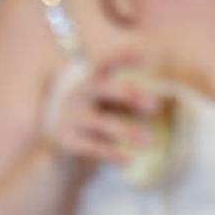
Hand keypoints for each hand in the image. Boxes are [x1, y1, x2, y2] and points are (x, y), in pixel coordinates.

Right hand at [43, 55, 162, 167]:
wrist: (58, 152)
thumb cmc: (95, 121)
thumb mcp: (109, 106)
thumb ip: (128, 101)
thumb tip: (154, 104)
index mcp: (88, 82)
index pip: (102, 63)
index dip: (120, 57)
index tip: (143, 53)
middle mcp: (76, 96)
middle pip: (102, 89)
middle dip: (129, 95)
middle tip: (156, 106)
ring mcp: (70, 118)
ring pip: (101, 122)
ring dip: (128, 131)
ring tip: (151, 141)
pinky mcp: (67, 141)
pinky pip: (93, 147)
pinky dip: (112, 154)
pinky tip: (130, 160)